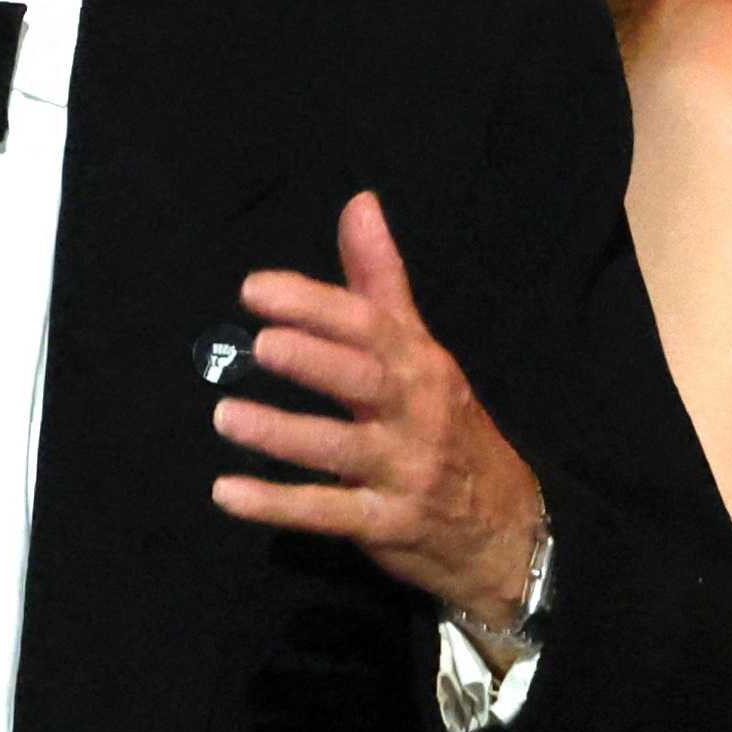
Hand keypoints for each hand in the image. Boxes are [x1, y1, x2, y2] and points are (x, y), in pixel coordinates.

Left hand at [210, 192, 546, 631]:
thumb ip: (381, 282)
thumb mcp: (422, 353)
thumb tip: (359, 205)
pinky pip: (327, 513)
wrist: (505, 527)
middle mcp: (416, 414)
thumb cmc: (448, 428)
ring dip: (282, 434)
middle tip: (260, 346)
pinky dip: (276, 505)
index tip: (255, 289)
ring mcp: (402, 472)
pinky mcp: (385, 524)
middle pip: (364, 381)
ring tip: (226, 416)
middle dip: (314, 361)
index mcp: (420, 366)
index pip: (370, 325)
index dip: (315, 305)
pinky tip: (226, 493)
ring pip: (340, 450)